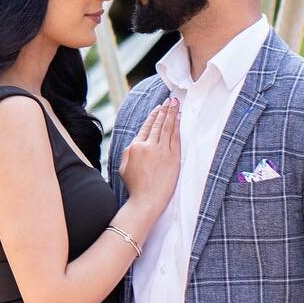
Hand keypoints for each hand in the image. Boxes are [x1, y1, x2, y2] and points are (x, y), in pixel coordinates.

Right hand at [118, 97, 180, 211]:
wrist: (146, 201)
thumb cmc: (135, 188)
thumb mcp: (123, 168)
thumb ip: (129, 152)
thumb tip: (135, 143)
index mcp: (135, 147)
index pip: (146, 127)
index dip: (153, 116)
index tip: (159, 108)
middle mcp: (148, 146)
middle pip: (158, 124)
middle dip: (165, 110)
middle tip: (170, 100)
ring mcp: (161, 151)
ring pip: (168, 128)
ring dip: (172, 114)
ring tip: (176, 104)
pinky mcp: (173, 158)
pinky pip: (176, 138)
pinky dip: (178, 126)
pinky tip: (179, 118)